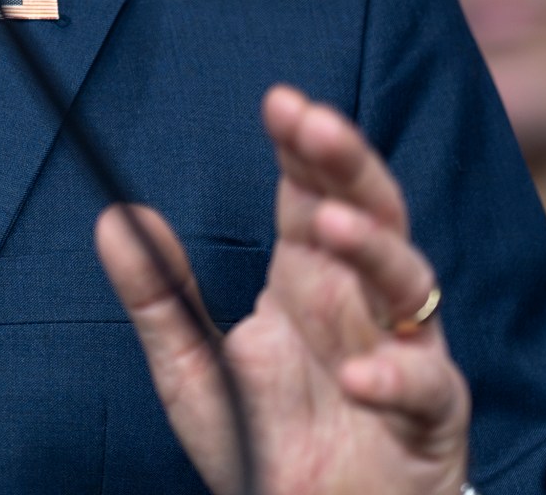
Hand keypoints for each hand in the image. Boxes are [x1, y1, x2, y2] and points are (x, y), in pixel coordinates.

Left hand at [96, 85, 469, 494]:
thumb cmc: (264, 445)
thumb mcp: (190, 367)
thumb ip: (158, 295)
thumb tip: (115, 218)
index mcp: (308, 281)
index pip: (312, 193)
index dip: (302, 147)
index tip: (278, 101)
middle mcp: (361, 304)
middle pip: (371, 213)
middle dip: (347, 164)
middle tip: (313, 124)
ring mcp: (403, 354)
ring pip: (410, 282)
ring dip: (373, 249)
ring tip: (327, 225)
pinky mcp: (430, 420)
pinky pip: (427, 386)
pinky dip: (396, 374)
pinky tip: (358, 372)